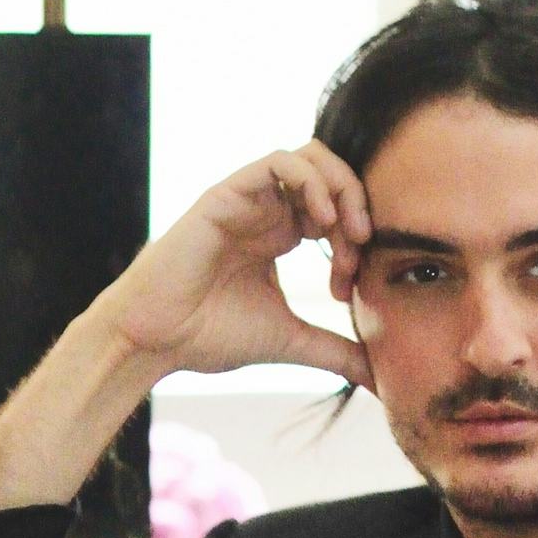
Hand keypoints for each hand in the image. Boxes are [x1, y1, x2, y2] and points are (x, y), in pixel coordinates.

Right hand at [104, 142, 374, 388]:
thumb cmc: (209, 336)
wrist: (156, 340)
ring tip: (349, 231)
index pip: (338, 211)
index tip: (349, 289)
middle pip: (332, 175)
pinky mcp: (227, 194)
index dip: (357, 242)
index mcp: (281, 235)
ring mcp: (247, 199)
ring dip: (341, 188)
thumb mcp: (291, 341)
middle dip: (360, 206)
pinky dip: (310, 180)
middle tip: (361, 248)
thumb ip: (337, 352)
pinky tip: (322, 219)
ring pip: (311, 157)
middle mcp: (266, 211)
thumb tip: (382, 379)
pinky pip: (278, 161)